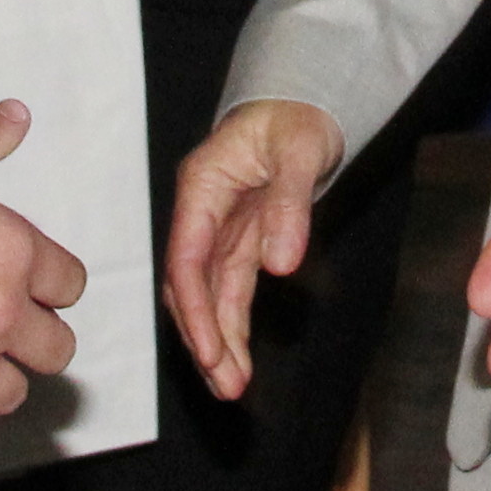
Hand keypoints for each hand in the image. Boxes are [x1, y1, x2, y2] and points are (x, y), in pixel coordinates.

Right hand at [167, 99, 343, 401]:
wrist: (304, 102)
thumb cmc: (297, 117)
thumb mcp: (300, 151)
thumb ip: (289, 205)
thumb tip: (281, 263)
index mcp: (202, 187)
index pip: (187, 259)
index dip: (195, 310)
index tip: (210, 351)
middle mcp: (202, 213)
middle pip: (191, 286)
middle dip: (204, 338)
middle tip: (224, 386)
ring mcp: (219, 229)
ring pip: (209, 295)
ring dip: (218, 340)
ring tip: (231, 388)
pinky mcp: (240, 241)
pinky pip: (231, 290)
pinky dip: (234, 325)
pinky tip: (239, 361)